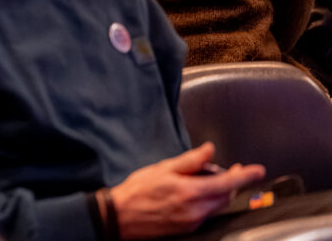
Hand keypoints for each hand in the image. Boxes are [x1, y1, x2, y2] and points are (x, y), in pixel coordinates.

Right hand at [110, 142, 265, 238]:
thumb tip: (209, 150)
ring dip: (217, 191)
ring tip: (196, 180)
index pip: (228, 183)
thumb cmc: (138, 191)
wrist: (121, 216)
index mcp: (190, 192)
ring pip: (217, 205)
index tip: (258, 170)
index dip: (245, 175)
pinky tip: (189, 194)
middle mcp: (196, 210)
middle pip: (226, 195)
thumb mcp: (163, 168)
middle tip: (211, 169)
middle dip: (227, 181)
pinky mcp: (189, 228)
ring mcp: (193, 221)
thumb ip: (190, 160)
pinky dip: (206, 201)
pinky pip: (207, 213)